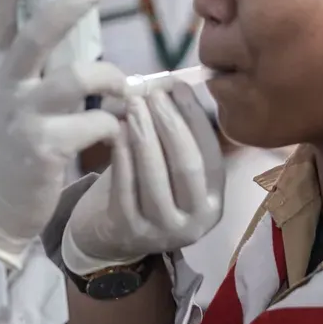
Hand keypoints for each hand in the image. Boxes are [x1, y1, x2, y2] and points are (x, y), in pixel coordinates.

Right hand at [0, 0, 126, 267]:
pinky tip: (112, 135)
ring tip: (120, 91)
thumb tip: (63, 27)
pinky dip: (114, 127)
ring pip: (79, 78)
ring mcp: (22, 116)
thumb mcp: (7, 99)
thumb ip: (30, 67)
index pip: (0, 13)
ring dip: (111, 80)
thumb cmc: (8, 149)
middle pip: (36, 32)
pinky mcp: (43, 148)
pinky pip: (97, 124)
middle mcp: (5, 86)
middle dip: (69, 6)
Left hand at [61, 82, 225, 274]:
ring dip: (145, 135)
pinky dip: (122, 155)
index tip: (178, 86)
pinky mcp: (129, 229)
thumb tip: (172, 85)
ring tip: (134, 104)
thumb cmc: (144, 191)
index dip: (195, 118)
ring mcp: (162, 230)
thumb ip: (177, 137)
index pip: (210, 154)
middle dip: (170, 124)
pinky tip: (117, 130)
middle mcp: (195, 222)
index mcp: (213, 202)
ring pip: (156, 176)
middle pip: (187, 165)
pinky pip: (126, 186)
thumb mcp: (170, 170)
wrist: (110, 238)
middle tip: (153, 93)